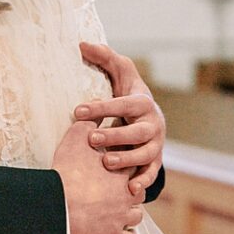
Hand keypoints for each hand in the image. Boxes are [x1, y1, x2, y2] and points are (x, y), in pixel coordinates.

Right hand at [52, 120, 142, 233]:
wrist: (59, 205)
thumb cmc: (68, 171)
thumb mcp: (76, 137)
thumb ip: (91, 121)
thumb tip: (99, 107)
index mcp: (123, 170)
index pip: (134, 162)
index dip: (126, 159)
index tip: (117, 158)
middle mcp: (128, 195)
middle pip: (138, 190)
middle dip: (132, 187)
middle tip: (121, 184)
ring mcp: (122, 218)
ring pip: (136, 215)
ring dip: (130, 211)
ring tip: (120, 206)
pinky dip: (126, 233)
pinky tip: (119, 228)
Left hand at [76, 42, 165, 196]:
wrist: (149, 116)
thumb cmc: (129, 92)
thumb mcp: (120, 72)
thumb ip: (104, 57)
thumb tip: (82, 43)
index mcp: (142, 102)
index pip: (123, 104)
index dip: (102, 107)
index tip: (77, 110)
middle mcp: (153, 124)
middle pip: (137, 132)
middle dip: (115, 135)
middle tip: (91, 138)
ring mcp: (156, 144)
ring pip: (145, 154)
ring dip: (127, 160)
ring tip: (106, 162)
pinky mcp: (155, 161)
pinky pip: (151, 173)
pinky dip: (143, 181)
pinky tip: (130, 190)